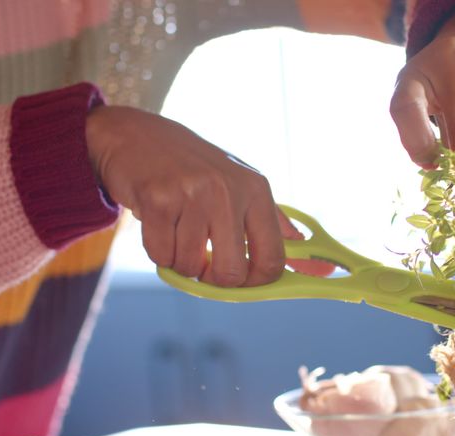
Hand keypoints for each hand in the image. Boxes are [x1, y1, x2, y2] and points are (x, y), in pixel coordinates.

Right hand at [87, 106, 288, 286]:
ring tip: (176, 231)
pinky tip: (157, 225)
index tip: (240, 278)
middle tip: (203, 262)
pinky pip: (161, 256)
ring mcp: (193, 194)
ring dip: (180, 261)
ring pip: (191, 267)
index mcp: (256, 190)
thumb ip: (276, 227)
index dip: (255, 281)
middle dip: (214, 279)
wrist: (136, 135)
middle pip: (232, 272)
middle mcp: (229, 190)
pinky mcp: (158, 200)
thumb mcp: (242, 186)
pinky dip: (157, 252)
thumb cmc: (194, 169)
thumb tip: (319, 269)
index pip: (273, 258)